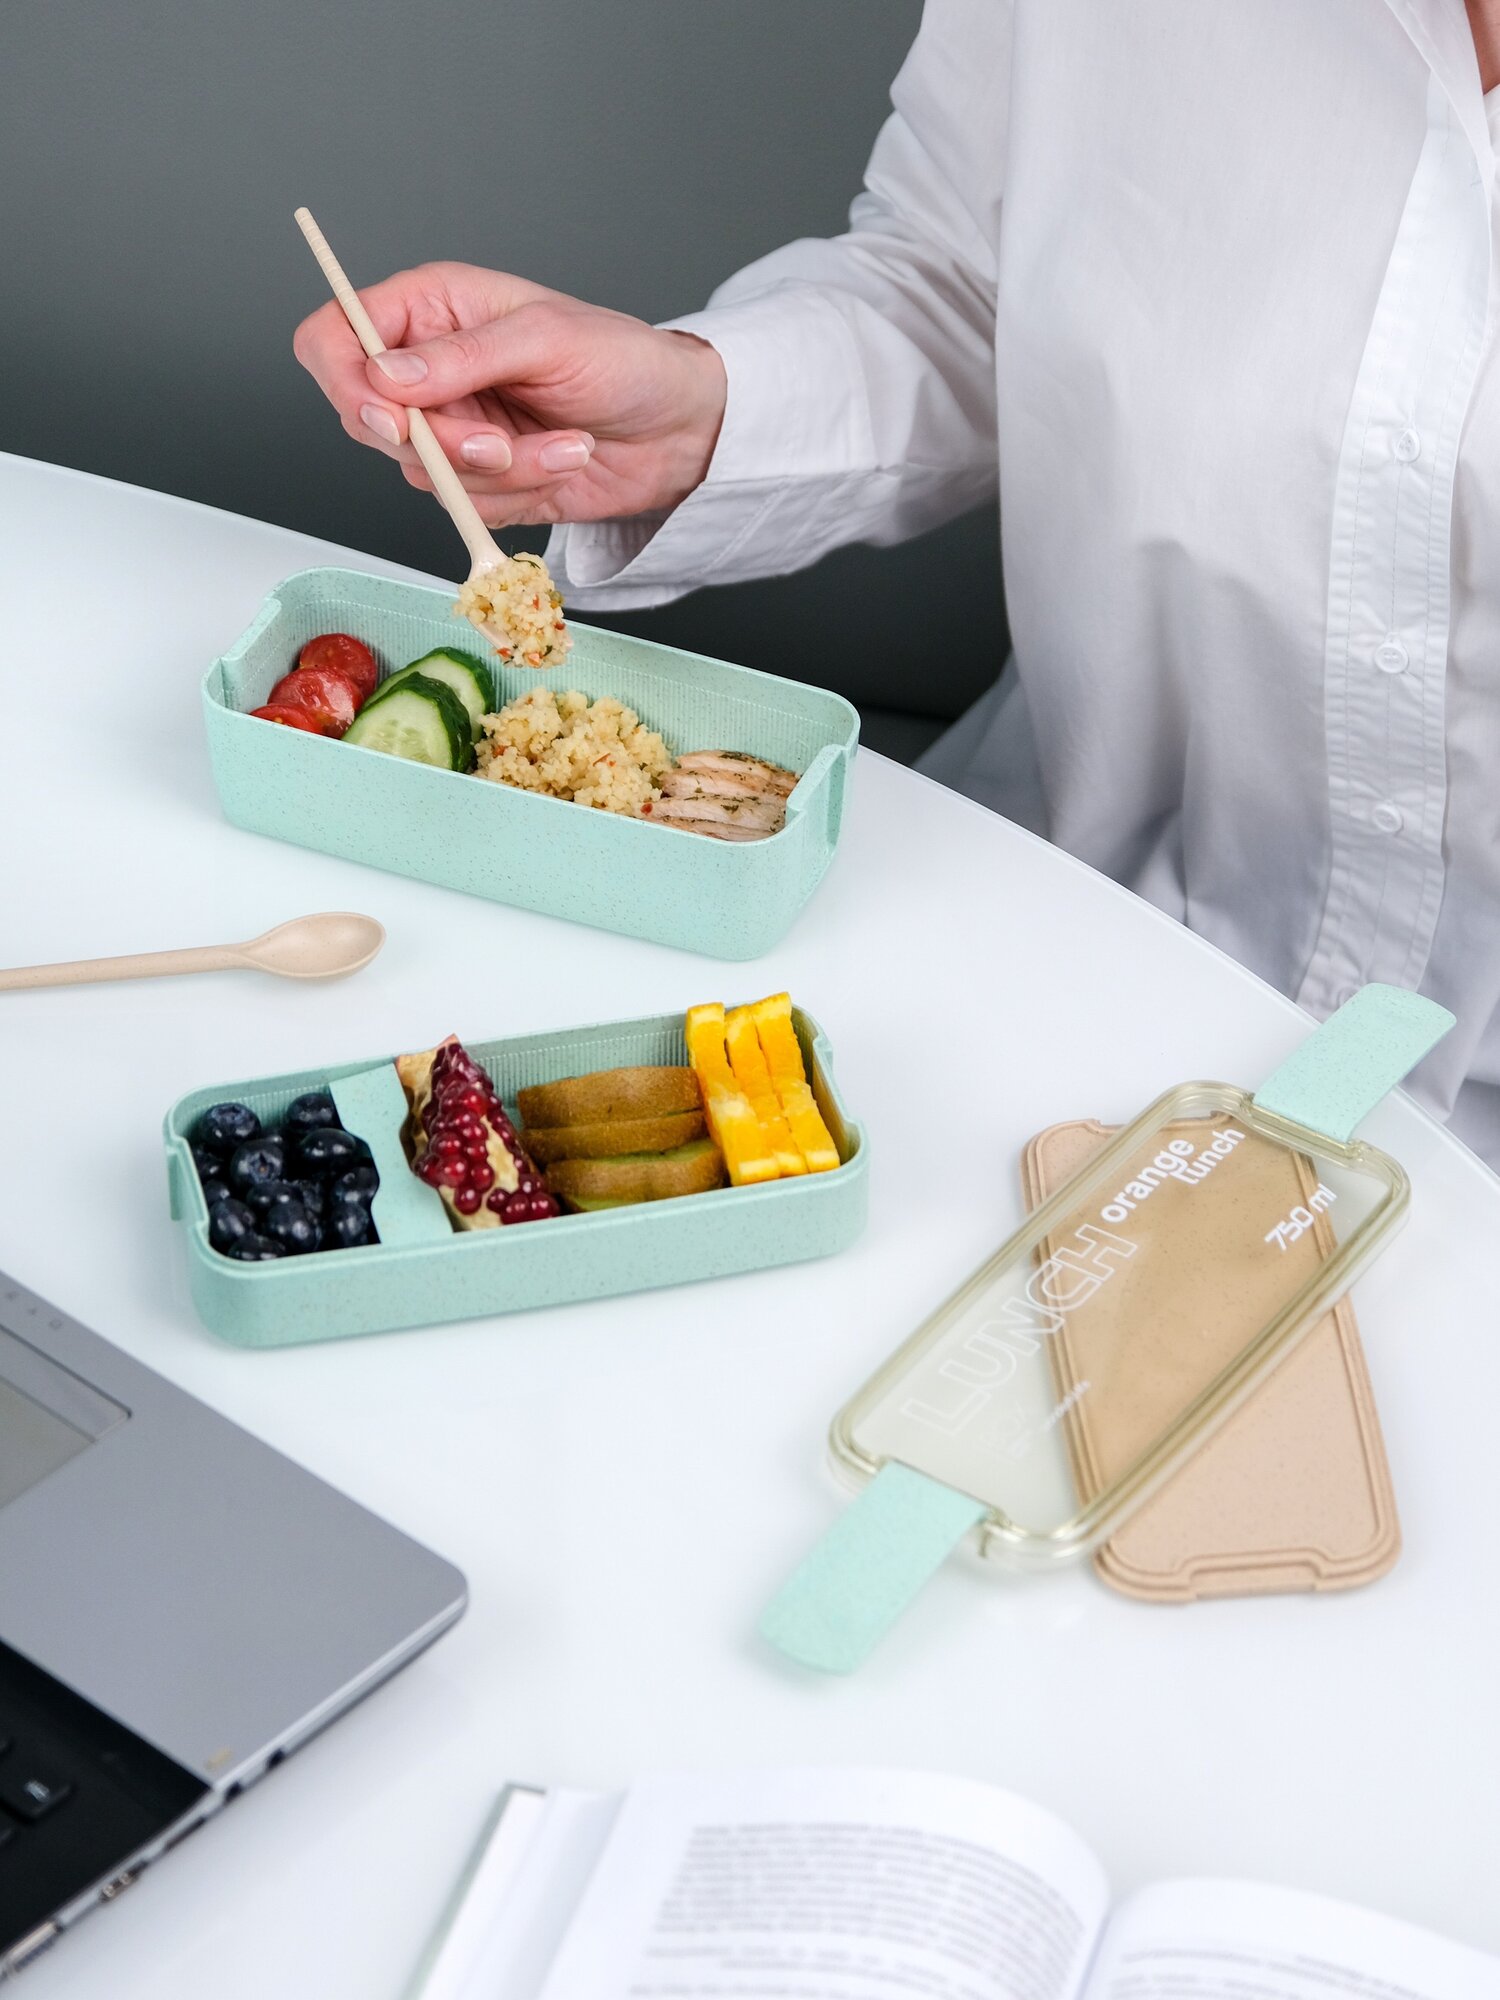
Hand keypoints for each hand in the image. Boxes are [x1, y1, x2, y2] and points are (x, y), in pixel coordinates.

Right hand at [293, 262, 727, 528]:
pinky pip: (467, 505)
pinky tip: (563, 460)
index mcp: (431, 309)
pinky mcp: (480, 480)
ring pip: (424, 474)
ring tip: (561, 441)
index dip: (343, 381)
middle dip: (442, 444)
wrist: (678, 429)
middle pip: (368, 422)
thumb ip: (460, 360)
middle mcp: (430, 369)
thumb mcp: (544, 338)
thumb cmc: (622, 359)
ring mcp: (453, 428)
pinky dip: (521, 492)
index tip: (389, 416)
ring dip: (500, 471)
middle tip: (498, 441)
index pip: (334, 338)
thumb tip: (384, 378)